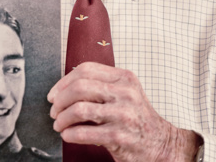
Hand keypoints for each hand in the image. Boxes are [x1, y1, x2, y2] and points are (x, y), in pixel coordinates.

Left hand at [47, 62, 200, 161]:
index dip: (63, 82)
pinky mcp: (120, 136)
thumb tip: (62, 90)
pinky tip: (68, 135)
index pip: (85, 70)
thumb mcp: (123, 94)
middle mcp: (125, 93)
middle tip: (54, 111)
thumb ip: (99, 86)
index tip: (54, 95)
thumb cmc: (135, 119)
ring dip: (62, 119)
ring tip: (59, 125)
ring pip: (79, 109)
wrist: (161, 144)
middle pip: (79, 87)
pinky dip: (70, 134)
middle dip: (60, 101)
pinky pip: (85, 132)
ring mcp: (124, 115)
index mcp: (124, 78)